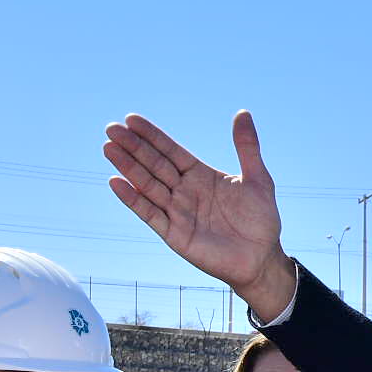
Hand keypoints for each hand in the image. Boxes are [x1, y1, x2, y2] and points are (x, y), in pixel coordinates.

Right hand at [103, 110, 297, 316]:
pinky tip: (116, 182)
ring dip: (128, 167)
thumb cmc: (261, 220)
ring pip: (147, 185)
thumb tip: (243, 113)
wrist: (262, 258)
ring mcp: (177, 212)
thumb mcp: (258, 179)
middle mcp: (185, 191)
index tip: (132, 119)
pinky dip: (133, 199)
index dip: (152, 136)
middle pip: (154, 164)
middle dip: (133, 147)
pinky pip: (150, 214)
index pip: (171, 151)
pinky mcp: (174, 234)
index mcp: (200, 175)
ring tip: (109, 148)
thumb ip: (247, 147)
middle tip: (111, 129)